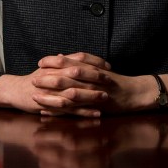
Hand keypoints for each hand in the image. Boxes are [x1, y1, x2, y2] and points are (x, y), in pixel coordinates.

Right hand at [0, 52, 110, 116]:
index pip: (78, 60)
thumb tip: (67, 55)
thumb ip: (59, 61)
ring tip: (106, 97)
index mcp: (55, 66)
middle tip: (111, 81)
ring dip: (91, 96)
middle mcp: (54, 76)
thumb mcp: (46, 67)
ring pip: (75, 93)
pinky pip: (70, 110)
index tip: (108, 66)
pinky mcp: (51, 106)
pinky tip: (96, 114)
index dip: (94, 62)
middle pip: (78, 75)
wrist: (15, 90)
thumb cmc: (33, 79)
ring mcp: (53, 92)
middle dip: (95, 78)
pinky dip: (84, 112)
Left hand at [33, 52, 154, 115]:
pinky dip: (59, 109)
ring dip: (50, 94)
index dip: (53, 61)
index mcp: (91, 67)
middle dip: (48, 77)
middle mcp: (91, 78)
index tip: (40, 61)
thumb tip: (62, 56)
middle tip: (33, 78)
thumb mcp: (99, 67)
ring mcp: (92, 92)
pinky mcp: (93, 106)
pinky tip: (47, 111)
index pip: (69, 61)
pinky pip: (74, 109)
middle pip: (66, 75)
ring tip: (35, 95)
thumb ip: (82, 62)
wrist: (134, 93)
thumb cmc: (115, 81)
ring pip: (68, 92)